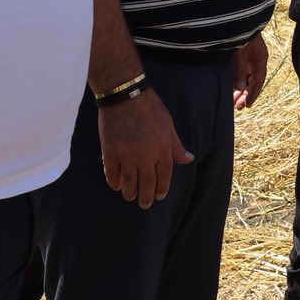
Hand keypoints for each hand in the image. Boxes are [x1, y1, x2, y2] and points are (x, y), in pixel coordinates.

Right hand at [96, 87, 193, 207]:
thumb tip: (188, 159)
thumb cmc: (150, 107)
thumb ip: (176, 145)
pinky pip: (112, 174)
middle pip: (146, 183)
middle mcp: (146, 155)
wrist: (125, 95)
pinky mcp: (110, 152)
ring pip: (128, 182)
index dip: (162, 188)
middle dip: (146, 197)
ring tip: (130, 197)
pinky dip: (114, 182)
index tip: (159, 196)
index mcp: (162, 148)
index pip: (164, 175)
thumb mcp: (168, 125)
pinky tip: (117, 185)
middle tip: (145, 204)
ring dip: (130, 193)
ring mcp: (127, 155)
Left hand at [232, 33, 267, 110]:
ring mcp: (249, 57)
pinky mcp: (241, 55)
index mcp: (260, 59)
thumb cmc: (240, 34)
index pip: (258, 81)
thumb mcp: (240, 53)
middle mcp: (256, 59)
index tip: (246, 105)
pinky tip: (231, 88)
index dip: (253, 94)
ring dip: (240, 89)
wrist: (236, 19)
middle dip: (245, 94)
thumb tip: (240, 88)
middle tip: (237, 106)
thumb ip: (240, 71)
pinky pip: (241, 72)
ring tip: (233, 100)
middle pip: (252, 81)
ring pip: (246, 77)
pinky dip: (237, 81)